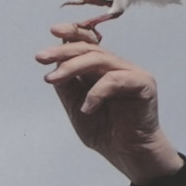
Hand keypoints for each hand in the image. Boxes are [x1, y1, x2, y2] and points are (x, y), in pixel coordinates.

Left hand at [37, 25, 185, 185]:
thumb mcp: (75, 105)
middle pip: (90, 49)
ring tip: (53, 79)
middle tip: (40, 58)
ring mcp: (132, 74)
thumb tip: (53, 64)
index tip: (53, 31)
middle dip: (62, 52)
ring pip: (99, 59)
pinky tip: (86, 108)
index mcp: (102, 69)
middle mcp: (118, 67)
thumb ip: (67, 85)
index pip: (88, 43)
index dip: (72, 32)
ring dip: (72, 67)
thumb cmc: (105, 131)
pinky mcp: (144, 84)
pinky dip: (96, 92)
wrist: (128, 154)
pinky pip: (115, 80)